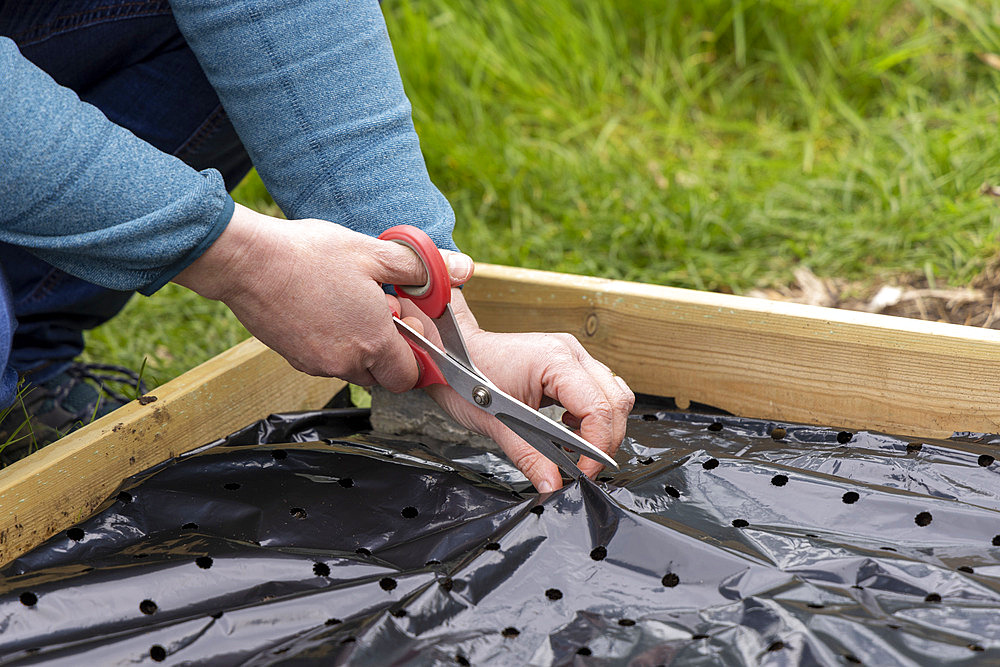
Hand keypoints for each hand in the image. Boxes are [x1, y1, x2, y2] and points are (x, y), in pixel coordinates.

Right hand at [173, 204, 472, 389]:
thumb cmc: (311, 255)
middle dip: (388, 351)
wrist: (247, 262)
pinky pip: (326, 361)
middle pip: (382, 376)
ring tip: (348, 304)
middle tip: (377, 311)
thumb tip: (463, 269)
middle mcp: (347, 362)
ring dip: (359, 346)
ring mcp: (318, 365)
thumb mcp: (373, 252)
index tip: (407, 325)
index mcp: (374, 341)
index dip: (415, 354)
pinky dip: (332, 343)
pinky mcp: (294, 359)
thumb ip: (421, 267)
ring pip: (353, 368)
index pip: (409, 376)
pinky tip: (324, 308)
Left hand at [399, 290, 634, 491]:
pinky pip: (599, 390)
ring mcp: (571, 355)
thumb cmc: (465, 376)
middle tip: (582, 468)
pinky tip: (569, 428)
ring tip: (576, 448)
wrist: (448, 352)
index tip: (582, 473)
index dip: (597, 447)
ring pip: (615, 394)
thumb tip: (552, 486)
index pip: (599, 408)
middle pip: (617, 401)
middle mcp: (570, 352)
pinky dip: (593, 416)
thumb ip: (529, 457)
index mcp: (554, 360)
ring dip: (604, 427)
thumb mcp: (496, 424)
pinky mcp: (568, 363)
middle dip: (605, 440)